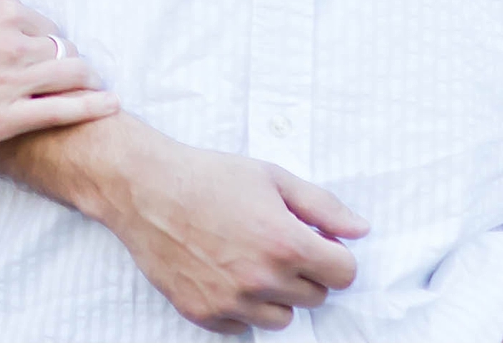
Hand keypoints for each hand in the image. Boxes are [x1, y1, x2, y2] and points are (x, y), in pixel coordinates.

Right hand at [0, 0, 117, 144]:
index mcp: (1, 11)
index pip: (44, 23)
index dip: (46, 38)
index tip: (45, 51)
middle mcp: (12, 43)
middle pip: (64, 47)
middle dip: (69, 57)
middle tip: (69, 71)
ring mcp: (12, 82)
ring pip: (72, 74)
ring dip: (86, 78)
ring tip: (92, 86)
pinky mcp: (8, 117)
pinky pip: (63, 110)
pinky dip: (92, 106)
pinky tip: (110, 104)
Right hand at [84, 126, 367, 332]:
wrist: (143, 188)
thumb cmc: (206, 177)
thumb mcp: (270, 177)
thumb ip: (322, 206)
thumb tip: (360, 231)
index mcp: (285, 243)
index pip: (344, 275)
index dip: (333, 255)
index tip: (315, 244)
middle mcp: (262, 279)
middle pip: (316, 297)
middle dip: (304, 272)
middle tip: (274, 244)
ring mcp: (232, 301)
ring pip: (283, 318)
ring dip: (275, 294)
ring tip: (248, 260)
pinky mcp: (204, 313)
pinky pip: (244, 326)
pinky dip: (241, 307)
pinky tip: (224, 273)